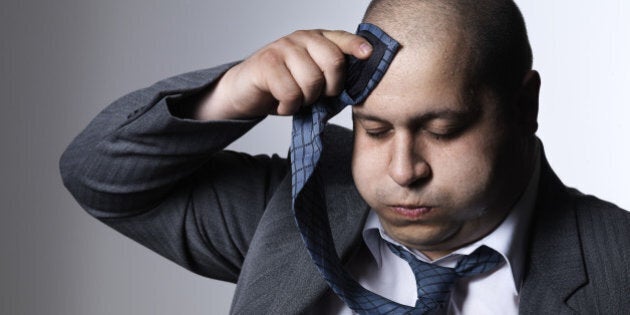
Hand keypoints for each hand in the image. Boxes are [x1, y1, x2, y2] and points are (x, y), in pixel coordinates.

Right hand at [196, 30, 372, 119]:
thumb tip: (358, 87)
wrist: (243, 93)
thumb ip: (331, 78)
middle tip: (316, 96)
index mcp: (315, 40)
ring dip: (305, 100)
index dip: (356, 46)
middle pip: (333, 62)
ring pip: (312, 81)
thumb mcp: (311, 81)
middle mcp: (300, 39)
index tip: (368, 54)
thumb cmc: (281, 87)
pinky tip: (281, 103)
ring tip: (295, 99)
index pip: (341, 39)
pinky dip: (288, 106)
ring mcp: (282, 48)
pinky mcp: (266, 63)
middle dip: (329, 88)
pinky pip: (290, 93)